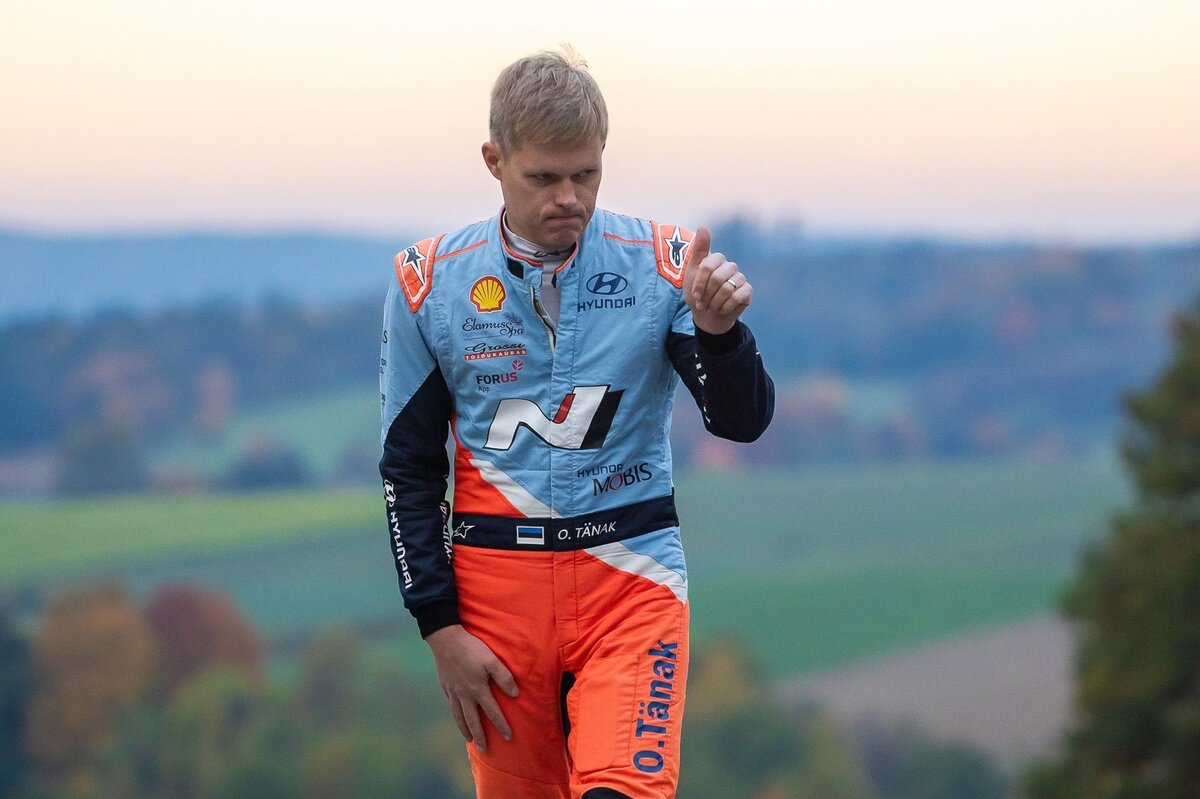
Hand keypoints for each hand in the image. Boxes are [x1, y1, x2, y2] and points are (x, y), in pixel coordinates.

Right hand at [425, 624, 518, 751]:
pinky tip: (458, 717)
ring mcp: (453, 692)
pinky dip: (456, 715)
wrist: (445, 639)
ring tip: (469, 739)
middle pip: (473, 720)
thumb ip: (504, 677)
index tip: (508, 737)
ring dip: (465, 729)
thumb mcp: (492, 660)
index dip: (501, 725)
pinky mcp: (445, 686)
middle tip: (484, 749)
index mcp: (478, 689)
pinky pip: (451, 706)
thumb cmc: (471, 649)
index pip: (492, 712)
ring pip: (459, 716)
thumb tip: (515, 694)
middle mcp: (464, 695)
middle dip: (480, 736)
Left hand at [683, 226, 752, 334]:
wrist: (707, 316)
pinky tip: (722, 309)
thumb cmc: (699, 294)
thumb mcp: (692, 273)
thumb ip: (698, 250)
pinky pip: (736, 297)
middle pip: (717, 279)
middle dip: (706, 295)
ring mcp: (740, 278)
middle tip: (703, 303)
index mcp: (717, 259)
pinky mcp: (747, 291)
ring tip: (711, 307)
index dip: (699, 284)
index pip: (707, 267)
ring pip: (726, 289)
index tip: (695, 295)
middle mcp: (730, 266)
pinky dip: (725, 307)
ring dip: (714, 303)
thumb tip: (704, 227)